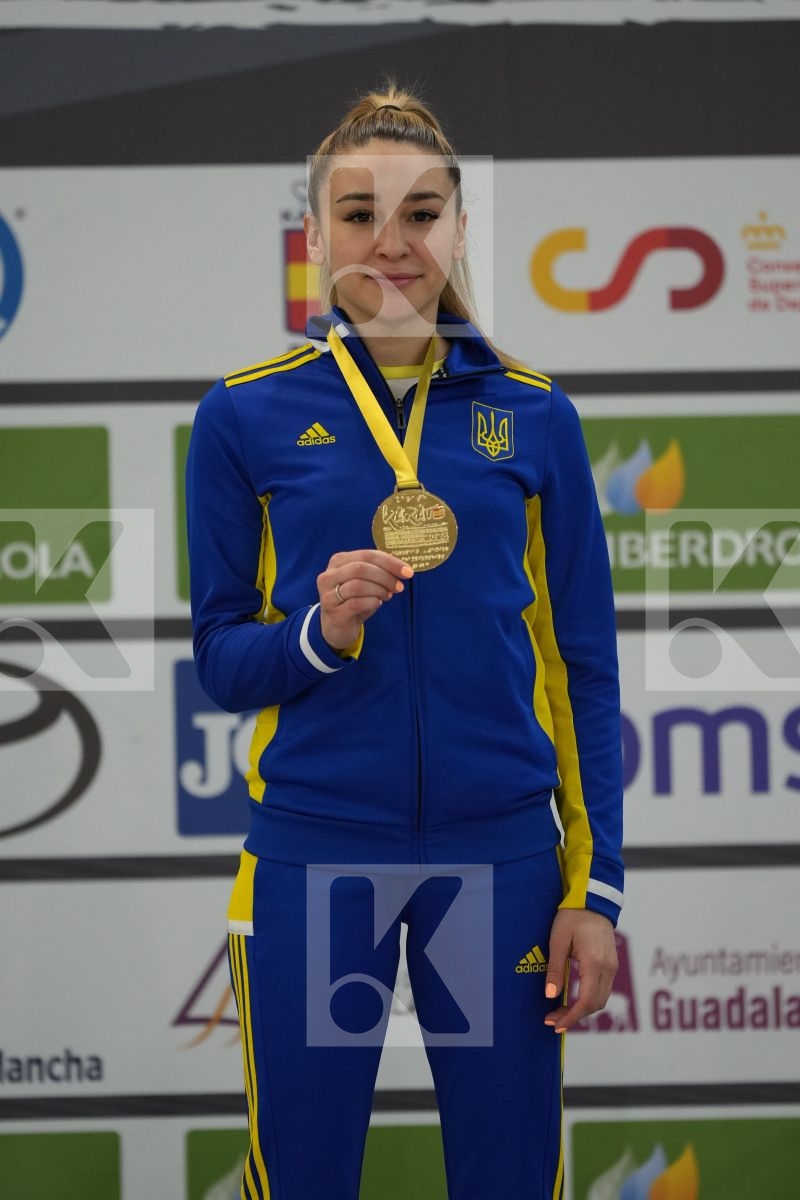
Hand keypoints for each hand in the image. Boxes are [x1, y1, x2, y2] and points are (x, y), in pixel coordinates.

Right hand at [317, 549, 413, 650]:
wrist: (336, 627)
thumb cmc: (353, 600)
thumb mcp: (365, 582)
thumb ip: (378, 572)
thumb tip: (403, 570)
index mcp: (339, 561)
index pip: (367, 555)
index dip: (390, 562)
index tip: (408, 571)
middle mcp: (329, 575)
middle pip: (361, 568)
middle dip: (385, 576)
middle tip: (399, 586)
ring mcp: (328, 594)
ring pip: (358, 585)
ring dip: (379, 590)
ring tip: (388, 595)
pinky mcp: (333, 612)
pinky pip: (356, 604)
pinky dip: (372, 602)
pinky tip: (377, 603)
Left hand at [543, 908, 617, 1033]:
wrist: (593, 901)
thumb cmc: (572, 918)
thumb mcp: (558, 941)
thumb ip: (555, 969)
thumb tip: (551, 995)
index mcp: (594, 963)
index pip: (586, 1001)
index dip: (571, 1017)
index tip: (556, 1025)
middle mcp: (608, 968)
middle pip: (595, 1004)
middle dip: (574, 1016)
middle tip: (553, 1019)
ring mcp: (612, 966)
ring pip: (601, 999)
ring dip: (582, 1009)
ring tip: (560, 1011)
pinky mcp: (611, 964)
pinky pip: (602, 989)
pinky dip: (589, 999)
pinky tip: (573, 998)